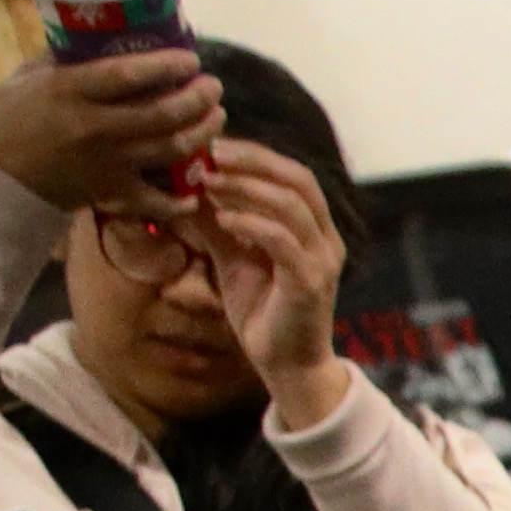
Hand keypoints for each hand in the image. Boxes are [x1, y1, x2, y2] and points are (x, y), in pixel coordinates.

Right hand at [0, 45, 223, 216]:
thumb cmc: (0, 119)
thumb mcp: (27, 79)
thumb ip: (63, 62)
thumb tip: (97, 40)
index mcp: (71, 91)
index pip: (130, 73)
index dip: (167, 65)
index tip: (191, 58)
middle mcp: (94, 126)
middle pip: (163, 112)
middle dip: (199, 98)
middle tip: (213, 88)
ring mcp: (105, 163)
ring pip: (170, 148)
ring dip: (202, 133)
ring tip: (216, 118)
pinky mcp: (108, 194)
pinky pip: (156, 201)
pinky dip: (180, 200)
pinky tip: (195, 191)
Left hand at [189, 141, 354, 426]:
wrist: (285, 364)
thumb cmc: (263, 310)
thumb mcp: (232, 256)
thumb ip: (216, 222)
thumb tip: (184, 185)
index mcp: (313, 228)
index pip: (292, 174)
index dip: (255, 154)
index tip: (213, 146)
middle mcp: (326, 239)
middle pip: (298, 179)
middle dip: (253, 160)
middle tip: (211, 153)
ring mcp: (322, 261)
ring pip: (291, 205)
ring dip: (246, 188)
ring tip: (210, 183)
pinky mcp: (310, 283)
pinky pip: (282, 242)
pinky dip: (250, 224)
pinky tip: (222, 220)